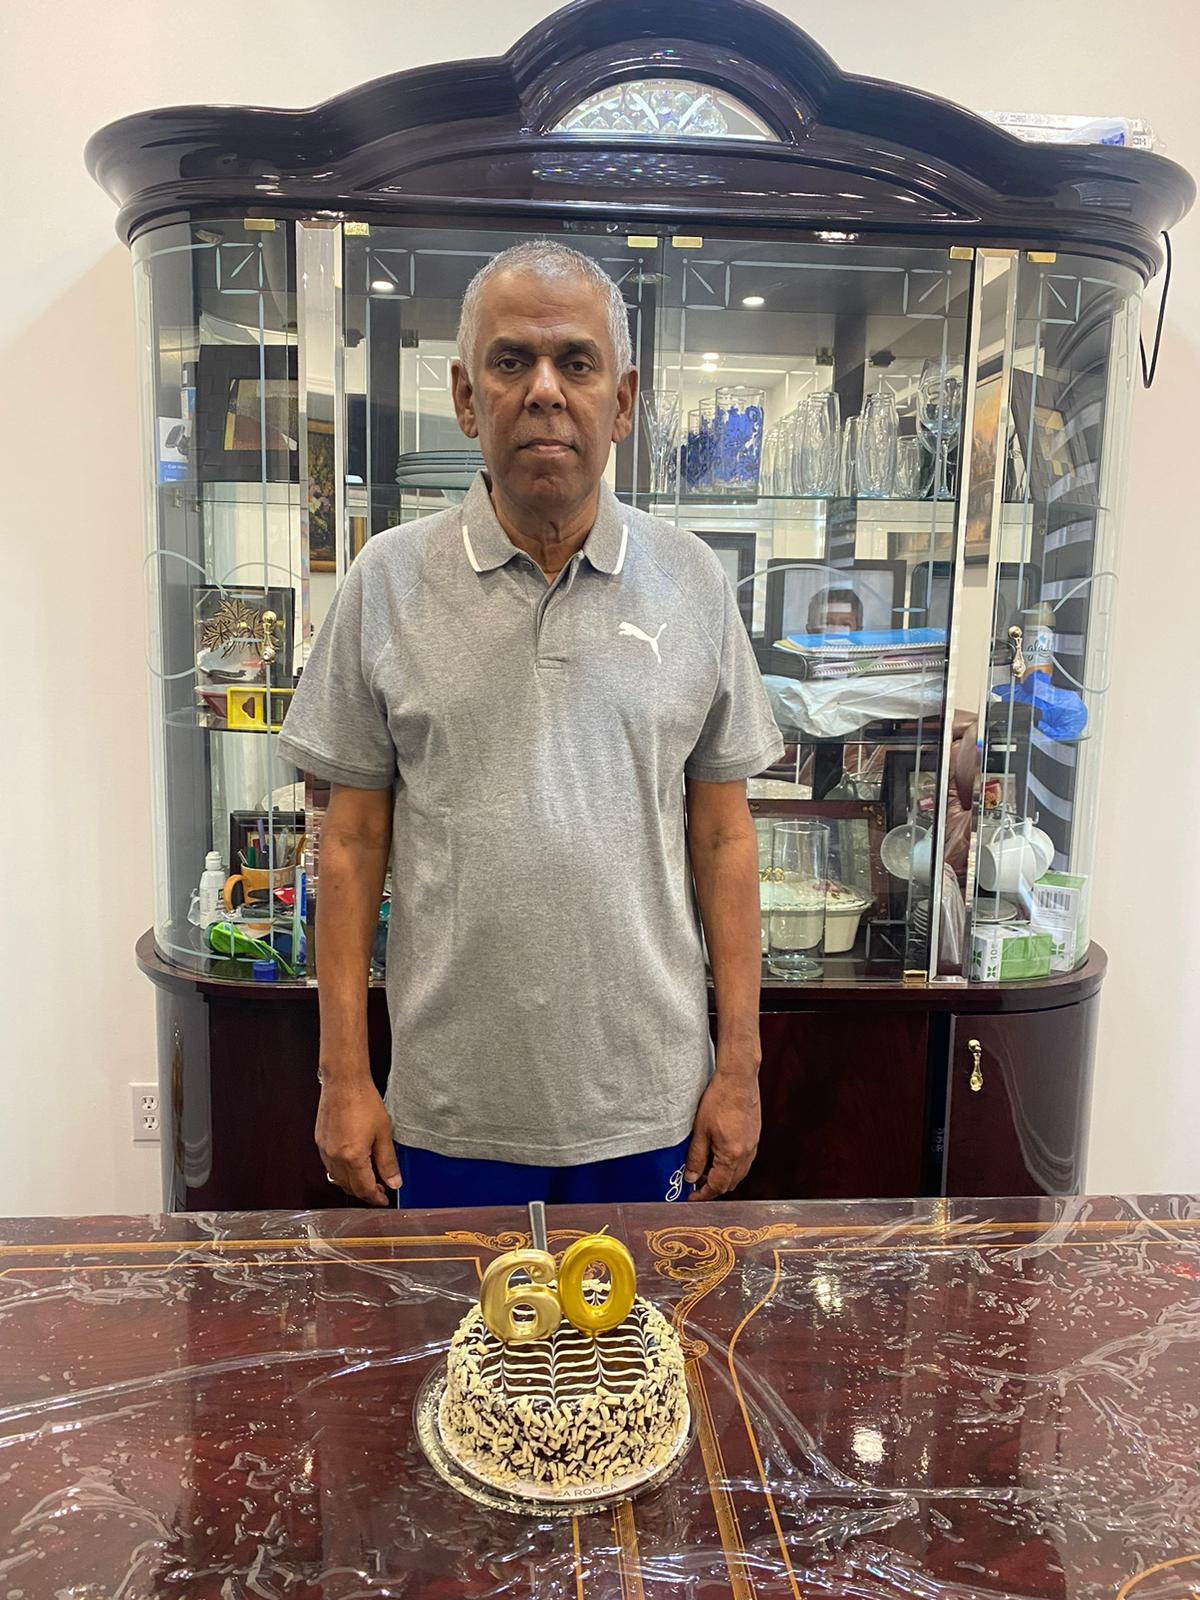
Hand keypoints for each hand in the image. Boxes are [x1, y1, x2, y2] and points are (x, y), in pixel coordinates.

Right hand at [316, 1075, 401, 1206]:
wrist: (343, 1081)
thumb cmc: (363, 1101)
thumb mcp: (383, 1132)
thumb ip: (388, 1161)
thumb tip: (393, 1182)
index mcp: (352, 1157)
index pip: (363, 1189)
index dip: (375, 1198)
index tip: (383, 1199)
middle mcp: (334, 1157)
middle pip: (349, 1187)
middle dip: (365, 1192)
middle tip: (380, 1188)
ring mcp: (324, 1150)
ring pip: (337, 1179)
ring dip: (352, 1183)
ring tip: (368, 1176)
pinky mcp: (319, 1142)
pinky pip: (329, 1166)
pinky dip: (341, 1171)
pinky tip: (353, 1163)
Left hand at [684, 1068, 760, 1201]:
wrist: (739, 1079)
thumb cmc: (719, 1100)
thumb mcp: (700, 1130)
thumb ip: (696, 1157)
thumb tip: (691, 1177)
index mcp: (732, 1155)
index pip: (718, 1186)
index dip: (703, 1195)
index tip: (692, 1198)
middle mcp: (746, 1154)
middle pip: (731, 1183)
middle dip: (713, 1187)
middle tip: (695, 1183)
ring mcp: (753, 1146)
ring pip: (739, 1173)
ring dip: (723, 1177)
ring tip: (705, 1168)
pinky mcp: (755, 1137)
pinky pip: (744, 1161)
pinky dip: (732, 1165)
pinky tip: (719, 1155)